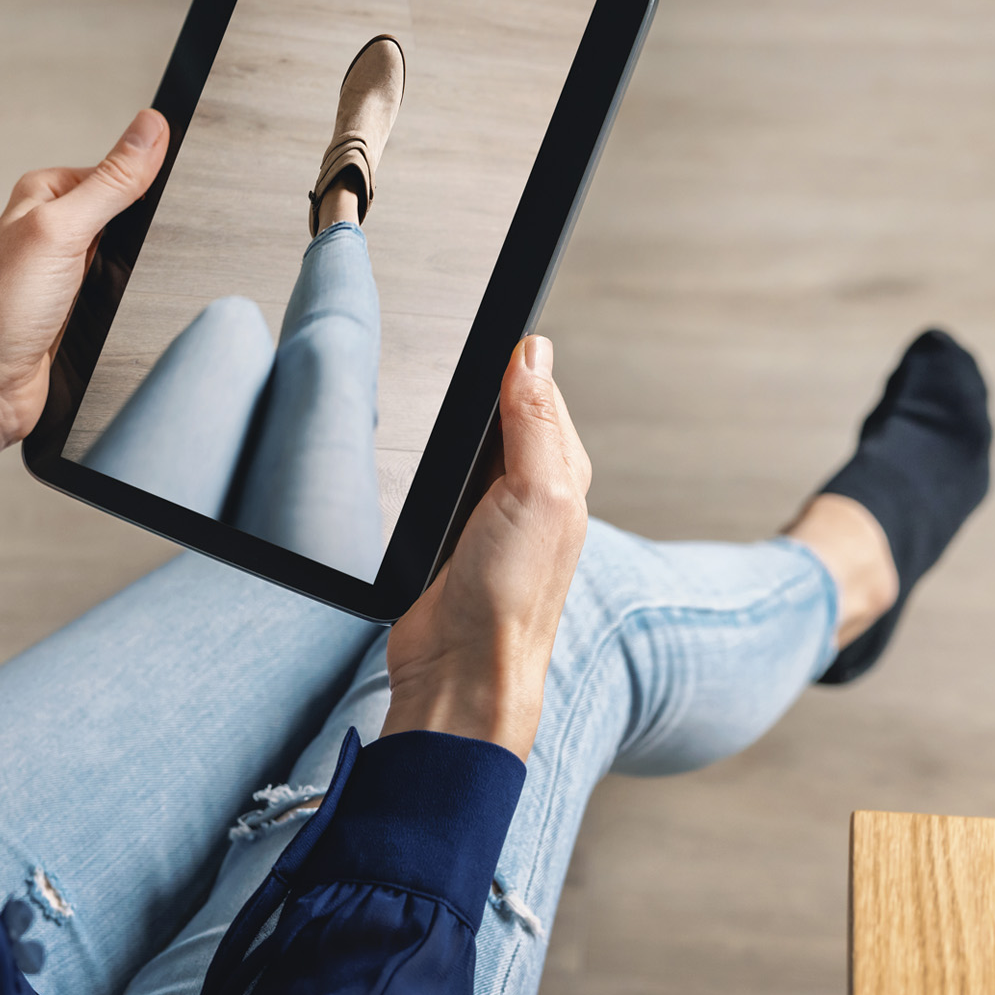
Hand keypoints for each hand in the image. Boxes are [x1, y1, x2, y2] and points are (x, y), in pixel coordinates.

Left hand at [0, 109, 168, 583]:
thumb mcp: (62, 230)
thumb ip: (112, 181)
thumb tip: (151, 126)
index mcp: (45, 195)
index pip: (116, 168)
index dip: (150, 177)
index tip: (183, 183)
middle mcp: (54, 231)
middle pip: (128, 215)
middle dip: (149, 231)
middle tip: (159, 246)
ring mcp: (67, 275)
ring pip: (131, 259)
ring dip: (142, 272)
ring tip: (139, 285)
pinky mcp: (79, 315)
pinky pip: (125, 298)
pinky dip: (135, 303)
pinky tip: (137, 312)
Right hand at [381, 335, 590, 761]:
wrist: (460, 672)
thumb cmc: (508, 598)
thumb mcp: (533, 492)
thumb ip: (534, 421)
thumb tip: (533, 352)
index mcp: (563, 474)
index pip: (542, 392)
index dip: (518, 359)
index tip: (498, 322)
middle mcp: (535, 493)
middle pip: (509, 415)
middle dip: (490, 386)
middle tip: (470, 351)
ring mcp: (495, 516)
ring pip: (478, 447)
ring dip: (464, 426)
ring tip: (454, 394)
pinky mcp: (457, 537)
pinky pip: (450, 482)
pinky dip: (440, 466)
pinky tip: (430, 463)